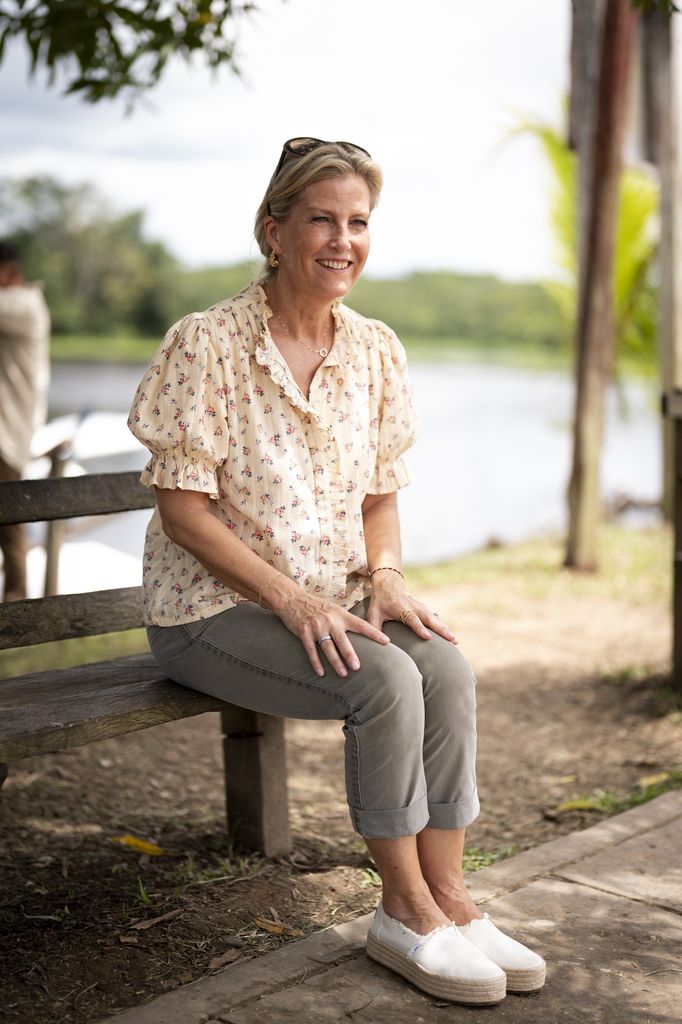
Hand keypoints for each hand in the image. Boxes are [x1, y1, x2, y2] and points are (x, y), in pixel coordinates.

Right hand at [266, 581, 390, 677]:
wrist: (292, 599)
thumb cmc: (316, 606)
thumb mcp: (333, 609)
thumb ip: (345, 621)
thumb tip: (361, 632)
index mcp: (340, 614)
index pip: (360, 625)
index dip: (374, 633)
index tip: (386, 642)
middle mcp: (330, 620)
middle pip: (342, 640)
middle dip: (350, 654)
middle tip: (357, 667)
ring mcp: (316, 626)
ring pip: (327, 647)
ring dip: (335, 662)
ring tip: (343, 674)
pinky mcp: (303, 632)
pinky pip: (311, 650)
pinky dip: (316, 663)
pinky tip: (321, 673)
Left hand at [367, 570, 457, 644]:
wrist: (389, 583)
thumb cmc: (380, 601)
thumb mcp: (373, 613)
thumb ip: (374, 628)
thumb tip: (377, 643)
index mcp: (400, 608)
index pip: (411, 619)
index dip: (419, 628)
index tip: (428, 637)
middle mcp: (413, 606)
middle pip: (429, 618)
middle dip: (440, 629)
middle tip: (451, 639)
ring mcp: (420, 606)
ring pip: (434, 618)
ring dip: (445, 628)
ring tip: (454, 640)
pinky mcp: (424, 608)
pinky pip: (434, 617)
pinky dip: (442, 626)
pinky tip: (450, 635)